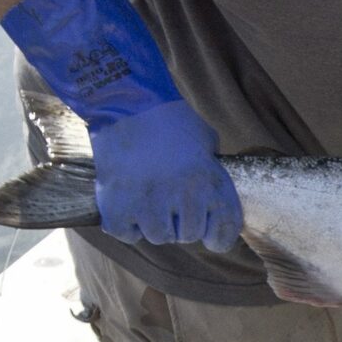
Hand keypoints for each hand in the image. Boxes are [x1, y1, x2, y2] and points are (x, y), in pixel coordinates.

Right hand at [1, 0, 244, 253]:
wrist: (128, 104)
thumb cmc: (170, 119)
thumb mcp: (206, 143)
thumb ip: (211, 171)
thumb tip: (211, 195)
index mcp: (209, 184)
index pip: (224, 232)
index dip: (218, 237)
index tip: (211, 236)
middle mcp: (183, 200)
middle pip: (187, 236)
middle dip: (180, 222)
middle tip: (168, 199)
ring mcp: (149, 207)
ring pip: (158, 237)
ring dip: (152, 221)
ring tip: (147, 194)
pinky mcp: (118, 210)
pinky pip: (127, 233)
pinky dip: (126, 221)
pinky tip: (127, 198)